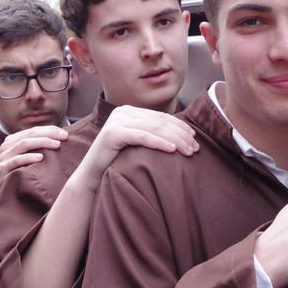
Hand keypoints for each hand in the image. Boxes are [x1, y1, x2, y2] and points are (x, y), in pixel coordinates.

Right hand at [0, 125, 69, 203]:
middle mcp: (7, 145)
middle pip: (30, 134)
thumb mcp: (24, 159)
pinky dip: (28, 157)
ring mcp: (3, 156)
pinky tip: (40, 158)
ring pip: (24, 144)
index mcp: (13, 140)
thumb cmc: (15, 174)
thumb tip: (59, 143)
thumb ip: (36, 150)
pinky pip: (15, 160)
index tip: (65, 133)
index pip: (34, 130)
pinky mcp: (2, 169)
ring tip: (56, 145)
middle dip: (49, 134)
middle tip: (64, 137)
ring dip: (41, 142)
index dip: (50, 130)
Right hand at [70, 106, 197, 193]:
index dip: (180, 127)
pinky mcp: (113, 133)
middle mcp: (123, 112)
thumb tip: (181, 136)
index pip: (161, 117)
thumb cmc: (117, 162)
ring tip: (188, 151)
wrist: (92, 176)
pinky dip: (160, 143)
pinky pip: (143, 136)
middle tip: (195, 147)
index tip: (195, 138)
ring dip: (175, 140)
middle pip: (159, 122)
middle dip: (181, 134)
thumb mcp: (136, 144)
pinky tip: (172, 150)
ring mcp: (117, 120)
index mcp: (129, 111)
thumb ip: (151, 135)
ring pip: (154, 128)